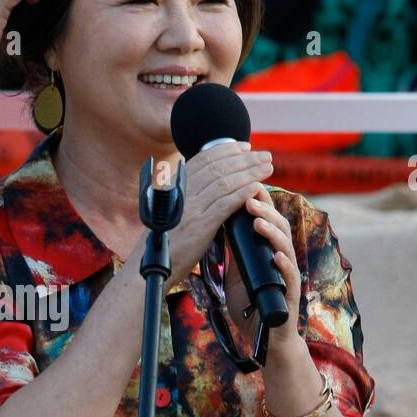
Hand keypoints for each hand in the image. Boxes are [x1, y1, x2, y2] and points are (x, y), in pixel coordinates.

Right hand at [124, 143, 274, 285]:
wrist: (148, 269)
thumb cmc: (162, 244)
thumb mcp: (170, 213)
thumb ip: (187, 197)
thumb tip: (209, 186)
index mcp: (174, 187)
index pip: (203, 159)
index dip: (226, 150)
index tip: (245, 147)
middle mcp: (181, 193)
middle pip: (218, 167)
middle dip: (245, 158)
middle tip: (265, 155)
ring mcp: (190, 209)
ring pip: (225, 182)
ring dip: (249, 172)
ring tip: (267, 168)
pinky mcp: (199, 227)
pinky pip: (225, 204)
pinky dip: (242, 193)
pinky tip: (256, 187)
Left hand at [223, 185, 302, 359]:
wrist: (265, 341)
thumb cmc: (250, 306)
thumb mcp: (235, 274)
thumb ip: (233, 252)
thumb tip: (219, 225)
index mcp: (268, 252)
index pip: (267, 221)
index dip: (259, 202)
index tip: (245, 184)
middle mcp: (282, 260)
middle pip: (279, 227)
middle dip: (264, 211)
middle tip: (248, 198)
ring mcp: (288, 277)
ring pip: (286, 247)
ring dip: (272, 232)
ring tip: (257, 221)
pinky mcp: (291, 297)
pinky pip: (291, 278)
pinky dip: (284, 265)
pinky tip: (275, 255)